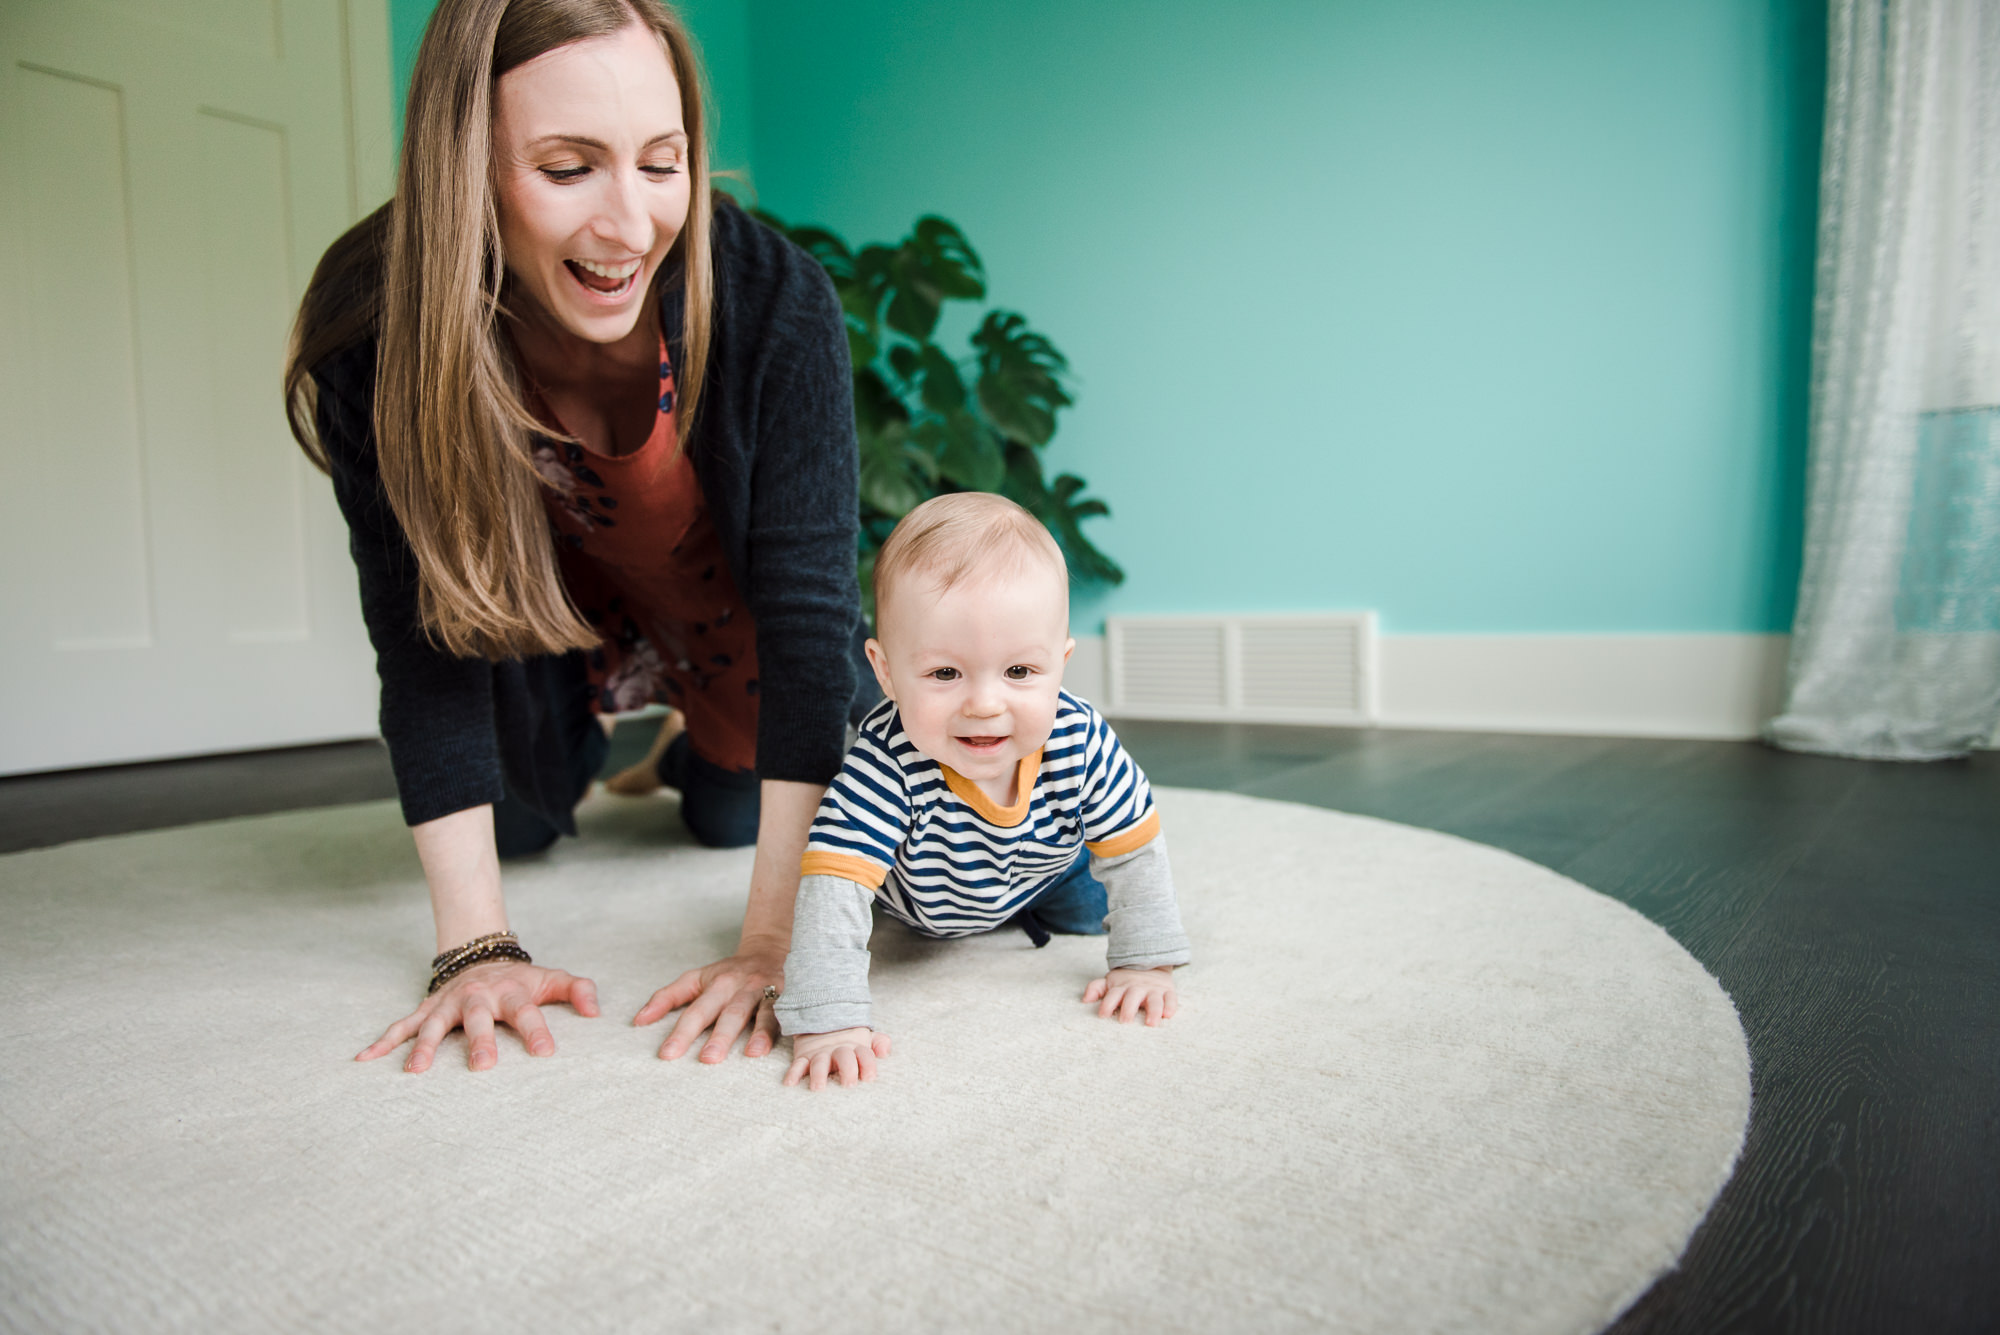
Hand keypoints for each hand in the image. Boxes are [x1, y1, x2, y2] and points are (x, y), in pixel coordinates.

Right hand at [356, 959, 599, 1071]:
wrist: (481, 956)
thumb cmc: (521, 981)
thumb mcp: (551, 979)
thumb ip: (577, 990)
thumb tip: (595, 1011)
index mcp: (511, 993)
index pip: (527, 1013)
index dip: (537, 1031)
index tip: (546, 1054)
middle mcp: (477, 998)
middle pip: (478, 1019)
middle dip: (479, 1041)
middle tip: (482, 1066)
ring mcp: (448, 1004)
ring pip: (434, 1025)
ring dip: (425, 1047)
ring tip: (416, 1071)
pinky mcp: (427, 1009)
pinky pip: (402, 1026)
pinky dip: (383, 1041)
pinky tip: (365, 1059)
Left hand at [633, 942, 784, 1061]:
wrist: (772, 949)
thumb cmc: (729, 973)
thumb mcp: (696, 979)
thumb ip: (666, 998)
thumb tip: (638, 1021)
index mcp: (717, 984)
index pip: (696, 1011)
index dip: (681, 1033)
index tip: (667, 1055)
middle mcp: (743, 988)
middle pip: (730, 1013)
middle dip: (720, 1036)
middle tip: (707, 1059)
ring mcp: (769, 992)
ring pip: (764, 1013)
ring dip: (759, 1033)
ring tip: (752, 1053)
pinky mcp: (792, 997)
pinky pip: (791, 1013)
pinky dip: (791, 1026)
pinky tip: (791, 1042)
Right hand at [784, 1027, 892, 1090]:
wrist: (823, 1020)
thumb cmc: (850, 1041)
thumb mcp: (866, 1039)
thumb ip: (879, 1043)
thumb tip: (885, 1051)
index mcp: (856, 1048)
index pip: (865, 1055)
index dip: (868, 1065)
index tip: (869, 1077)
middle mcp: (838, 1051)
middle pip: (844, 1058)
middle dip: (847, 1070)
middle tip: (849, 1084)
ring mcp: (820, 1054)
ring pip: (819, 1063)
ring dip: (818, 1075)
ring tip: (818, 1088)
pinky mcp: (804, 1057)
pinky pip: (797, 1065)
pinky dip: (793, 1073)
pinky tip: (789, 1084)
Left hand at [1083, 966, 1178, 1025]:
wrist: (1150, 963)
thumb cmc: (1126, 982)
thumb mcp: (1110, 982)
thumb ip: (1096, 988)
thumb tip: (1085, 1000)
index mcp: (1122, 987)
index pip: (1112, 995)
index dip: (1107, 1004)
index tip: (1102, 1015)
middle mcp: (1137, 988)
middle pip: (1132, 998)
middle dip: (1128, 1009)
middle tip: (1125, 1021)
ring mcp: (1153, 990)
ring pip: (1154, 1000)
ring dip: (1153, 1011)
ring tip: (1151, 1023)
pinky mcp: (1168, 991)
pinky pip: (1171, 998)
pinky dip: (1170, 1006)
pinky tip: (1168, 1015)